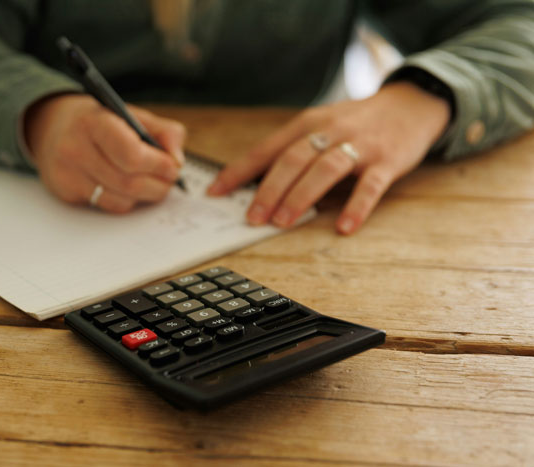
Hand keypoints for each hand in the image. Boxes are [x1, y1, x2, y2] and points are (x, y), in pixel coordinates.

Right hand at [25, 94, 185, 212]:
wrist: (52, 127)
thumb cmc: (100, 122)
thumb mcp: (132, 114)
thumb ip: (164, 132)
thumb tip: (177, 161)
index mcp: (94, 122)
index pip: (132, 155)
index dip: (158, 165)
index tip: (172, 166)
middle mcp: (75, 148)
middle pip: (129, 183)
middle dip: (158, 185)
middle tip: (169, 180)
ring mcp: (67, 174)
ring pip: (121, 200)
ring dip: (145, 196)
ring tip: (153, 184)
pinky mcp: (66, 192)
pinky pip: (108, 206)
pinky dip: (127, 201)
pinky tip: (129, 188)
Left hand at [207, 82, 450, 233]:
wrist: (411, 104)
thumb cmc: (355, 122)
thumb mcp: (320, 125)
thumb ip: (292, 150)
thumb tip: (253, 182)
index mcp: (308, 123)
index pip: (267, 149)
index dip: (240, 171)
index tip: (216, 192)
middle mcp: (331, 130)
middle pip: (293, 159)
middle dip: (269, 189)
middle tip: (252, 217)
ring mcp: (360, 144)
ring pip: (326, 168)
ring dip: (301, 196)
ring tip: (282, 221)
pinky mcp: (388, 160)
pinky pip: (370, 185)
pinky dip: (356, 206)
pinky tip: (343, 227)